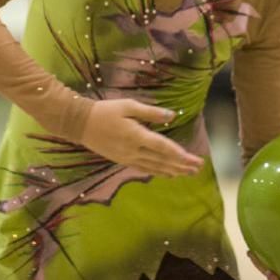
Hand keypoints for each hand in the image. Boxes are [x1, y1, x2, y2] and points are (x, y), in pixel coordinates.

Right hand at [79, 99, 202, 176]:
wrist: (80, 124)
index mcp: (136, 135)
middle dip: (181, 165)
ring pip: (154, 167)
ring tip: (188, 173)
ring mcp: (127, 158)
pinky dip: (158, 172)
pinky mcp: (122, 160)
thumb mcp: (129, 106)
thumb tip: (172, 115)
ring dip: (173, 171)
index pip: (162, 147)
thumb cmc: (106, 111)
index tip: (193, 158)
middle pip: (162, 160)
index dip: (179, 154)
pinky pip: (144, 169)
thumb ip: (151, 112)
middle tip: (198, 168)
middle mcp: (133, 150)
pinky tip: (168, 174)